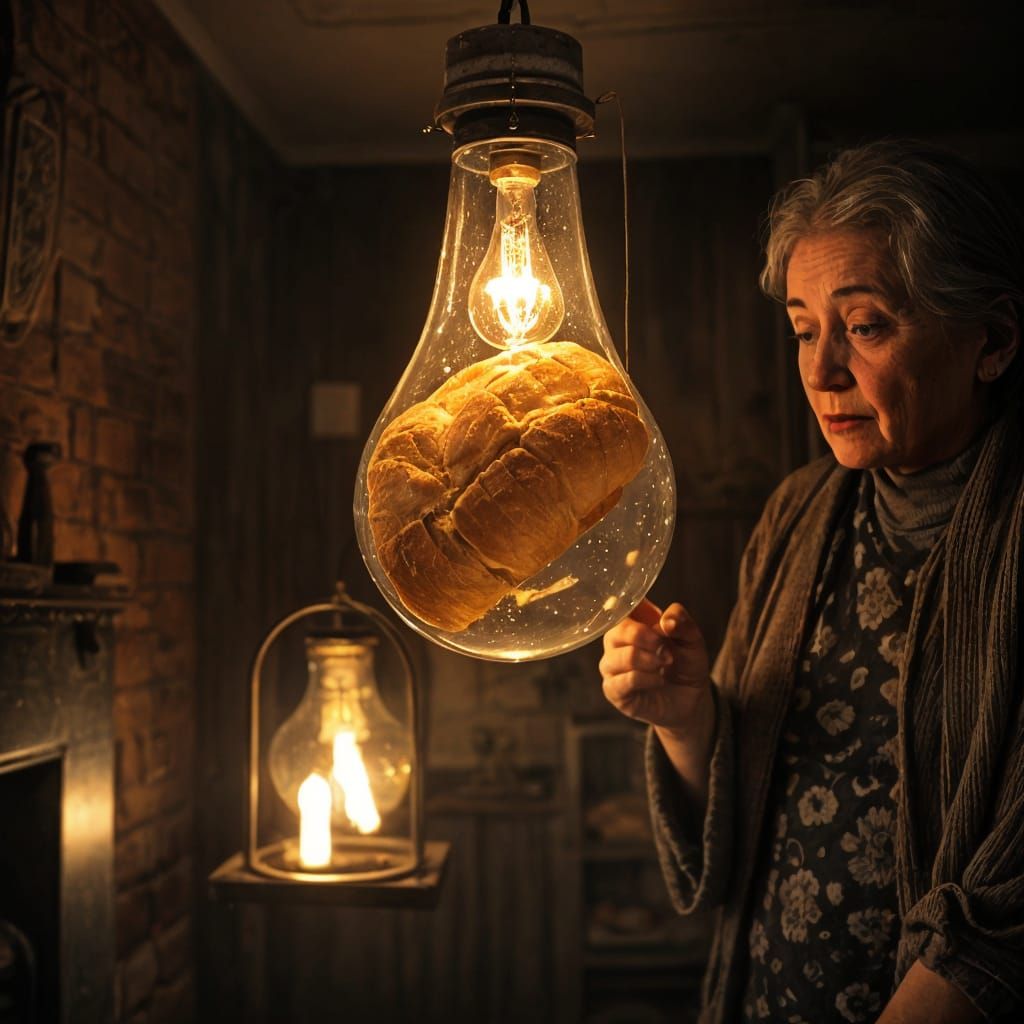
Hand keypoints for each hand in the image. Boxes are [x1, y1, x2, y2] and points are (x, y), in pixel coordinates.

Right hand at [600, 598, 711, 735]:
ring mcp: (612, 667)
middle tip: (665, 648)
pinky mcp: (613, 691)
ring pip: (618, 657)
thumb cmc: (686, 664)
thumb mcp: (693, 640)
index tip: (650, 615)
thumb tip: (666, 622)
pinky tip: (659, 680)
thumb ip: (682, 623)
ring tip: (666, 664)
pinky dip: (645, 679)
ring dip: (647, 660)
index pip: (617, 604)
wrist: (691, 699)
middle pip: (615, 631)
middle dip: (644, 637)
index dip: (629, 605)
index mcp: (631, 622)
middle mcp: (615, 642)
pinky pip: (622, 681)